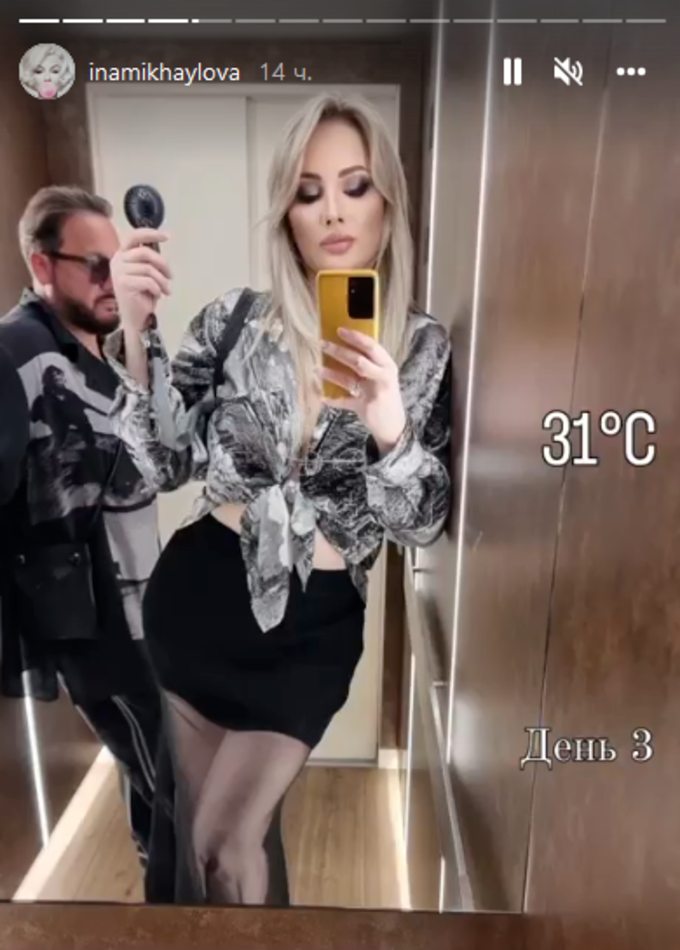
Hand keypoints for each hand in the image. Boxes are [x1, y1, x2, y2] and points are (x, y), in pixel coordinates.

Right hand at [109, 227, 171, 332]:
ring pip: (149, 269)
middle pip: (145, 253)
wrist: (135, 317)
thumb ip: (149, 258)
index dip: (151, 234)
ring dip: (162, 281)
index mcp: (122, 254)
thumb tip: (161, 240)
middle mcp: (117, 260)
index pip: (134, 236)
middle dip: (163, 264)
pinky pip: (148, 281)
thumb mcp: (146, 272)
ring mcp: (118, 272)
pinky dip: (157, 289)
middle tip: (170, 276)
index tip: (167, 236)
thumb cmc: (142, 294)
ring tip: (165, 290)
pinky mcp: (123, 284)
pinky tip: (157, 295)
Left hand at [321, 327, 406, 455]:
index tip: (339, 330)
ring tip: (317, 369)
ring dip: (331, 374)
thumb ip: (371, 364)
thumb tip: (345, 346)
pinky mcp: (365, 408)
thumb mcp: (384, 376)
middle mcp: (383, 377)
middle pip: (358, 361)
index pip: (372, 347)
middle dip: (338, 352)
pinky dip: (332, 400)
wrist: (394, 425)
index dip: (355, 337)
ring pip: (349, 380)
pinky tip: (322, 397)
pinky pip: (344, 401)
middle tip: (322, 344)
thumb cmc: (386, 395)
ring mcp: (374, 393)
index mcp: (388, 366)